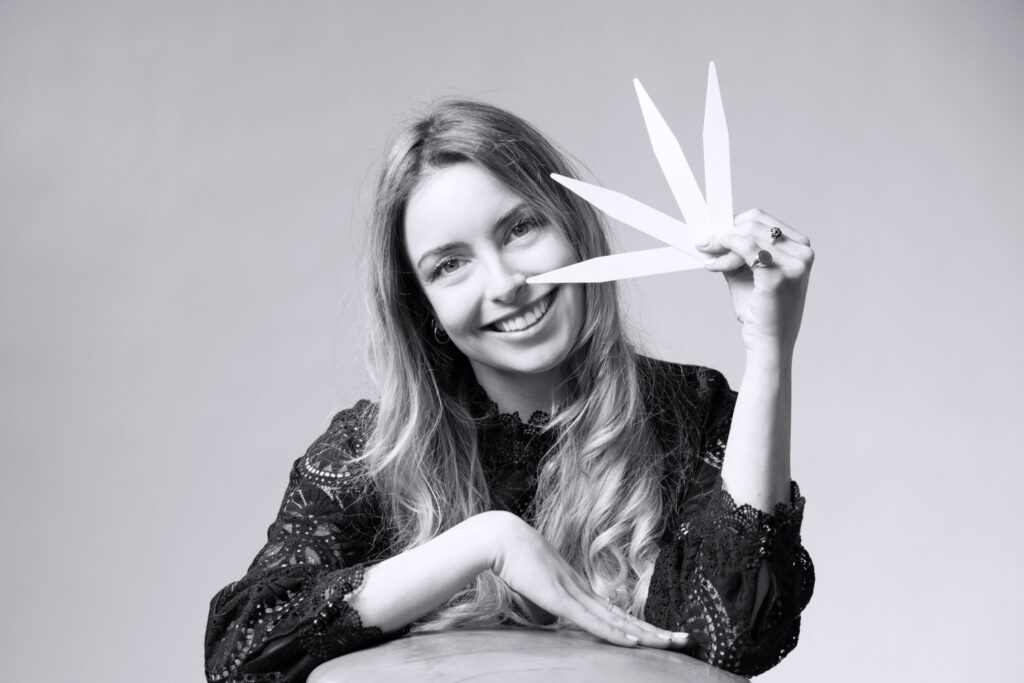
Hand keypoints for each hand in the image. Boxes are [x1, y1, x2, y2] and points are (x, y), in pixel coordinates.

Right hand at [486, 511, 690, 650]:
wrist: (499, 538)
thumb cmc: (512, 560)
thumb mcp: (532, 588)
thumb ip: (545, 606)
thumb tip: (550, 622)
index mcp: (577, 588)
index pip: (616, 613)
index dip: (639, 625)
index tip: (661, 636)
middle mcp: (583, 590)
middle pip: (627, 616)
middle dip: (657, 631)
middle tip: (687, 640)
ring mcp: (574, 593)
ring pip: (618, 620)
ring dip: (646, 634)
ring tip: (672, 644)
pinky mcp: (561, 598)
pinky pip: (593, 621)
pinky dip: (615, 633)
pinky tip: (634, 642)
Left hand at [696, 209, 813, 357]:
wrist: (769, 343)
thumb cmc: (761, 310)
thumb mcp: (748, 272)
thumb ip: (737, 250)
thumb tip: (713, 232)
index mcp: (799, 247)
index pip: (761, 219)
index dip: (732, 224)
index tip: (712, 235)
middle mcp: (802, 252)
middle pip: (753, 222)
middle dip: (724, 232)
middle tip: (703, 244)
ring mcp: (794, 263)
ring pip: (747, 234)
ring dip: (721, 245)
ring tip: (708, 258)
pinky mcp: (779, 275)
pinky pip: (745, 249)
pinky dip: (724, 255)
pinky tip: (712, 266)